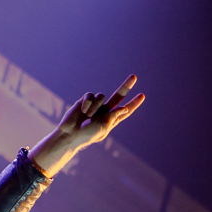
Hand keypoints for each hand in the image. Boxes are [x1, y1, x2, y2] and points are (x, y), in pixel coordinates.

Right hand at [29, 75, 144, 177]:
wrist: (69, 134)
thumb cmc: (87, 135)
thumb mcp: (103, 128)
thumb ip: (113, 116)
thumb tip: (124, 107)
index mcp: (111, 120)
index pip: (125, 110)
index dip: (133, 104)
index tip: (142, 96)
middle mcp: (105, 111)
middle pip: (118, 96)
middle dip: (126, 86)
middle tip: (134, 77)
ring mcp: (95, 105)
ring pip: (101, 96)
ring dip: (95, 106)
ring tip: (87, 116)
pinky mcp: (85, 101)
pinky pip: (90, 95)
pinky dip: (87, 103)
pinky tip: (82, 110)